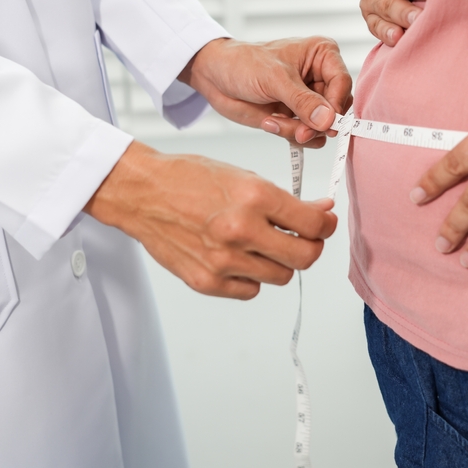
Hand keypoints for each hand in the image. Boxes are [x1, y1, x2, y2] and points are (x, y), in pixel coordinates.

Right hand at [85, 142, 336, 299]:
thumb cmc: (189, 179)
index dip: (325, 226)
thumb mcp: (243, 177)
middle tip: (301, 238)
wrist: (142, 193)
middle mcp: (241, 230)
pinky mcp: (207, 281)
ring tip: (259, 244)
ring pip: (280, 276)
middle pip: (304, 257)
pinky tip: (237, 257)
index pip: (314, 225)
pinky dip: (251, 277)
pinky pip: (251, 290)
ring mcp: (223, 260)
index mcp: (254, 197)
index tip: (324, 223)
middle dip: (309, 247)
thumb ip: (284, 201)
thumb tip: (321, 212)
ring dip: (278, 262)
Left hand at [181, 36, 352, 145]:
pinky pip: (308, 136)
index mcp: (322, 55)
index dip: (335, 106)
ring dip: (300, 131)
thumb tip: (328, 120)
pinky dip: (291, 136)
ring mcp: (309, 99)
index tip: (323, 123)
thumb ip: (303, 101)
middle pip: (336, 109)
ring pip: (323, 127)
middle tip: (297, 131)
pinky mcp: (297, 117)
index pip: (342, 83)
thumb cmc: (243, 64)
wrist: (216, 77)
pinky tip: (271, 123)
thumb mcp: (275, 79)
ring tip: (274, 121)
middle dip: (315, 124)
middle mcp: (320, 77)